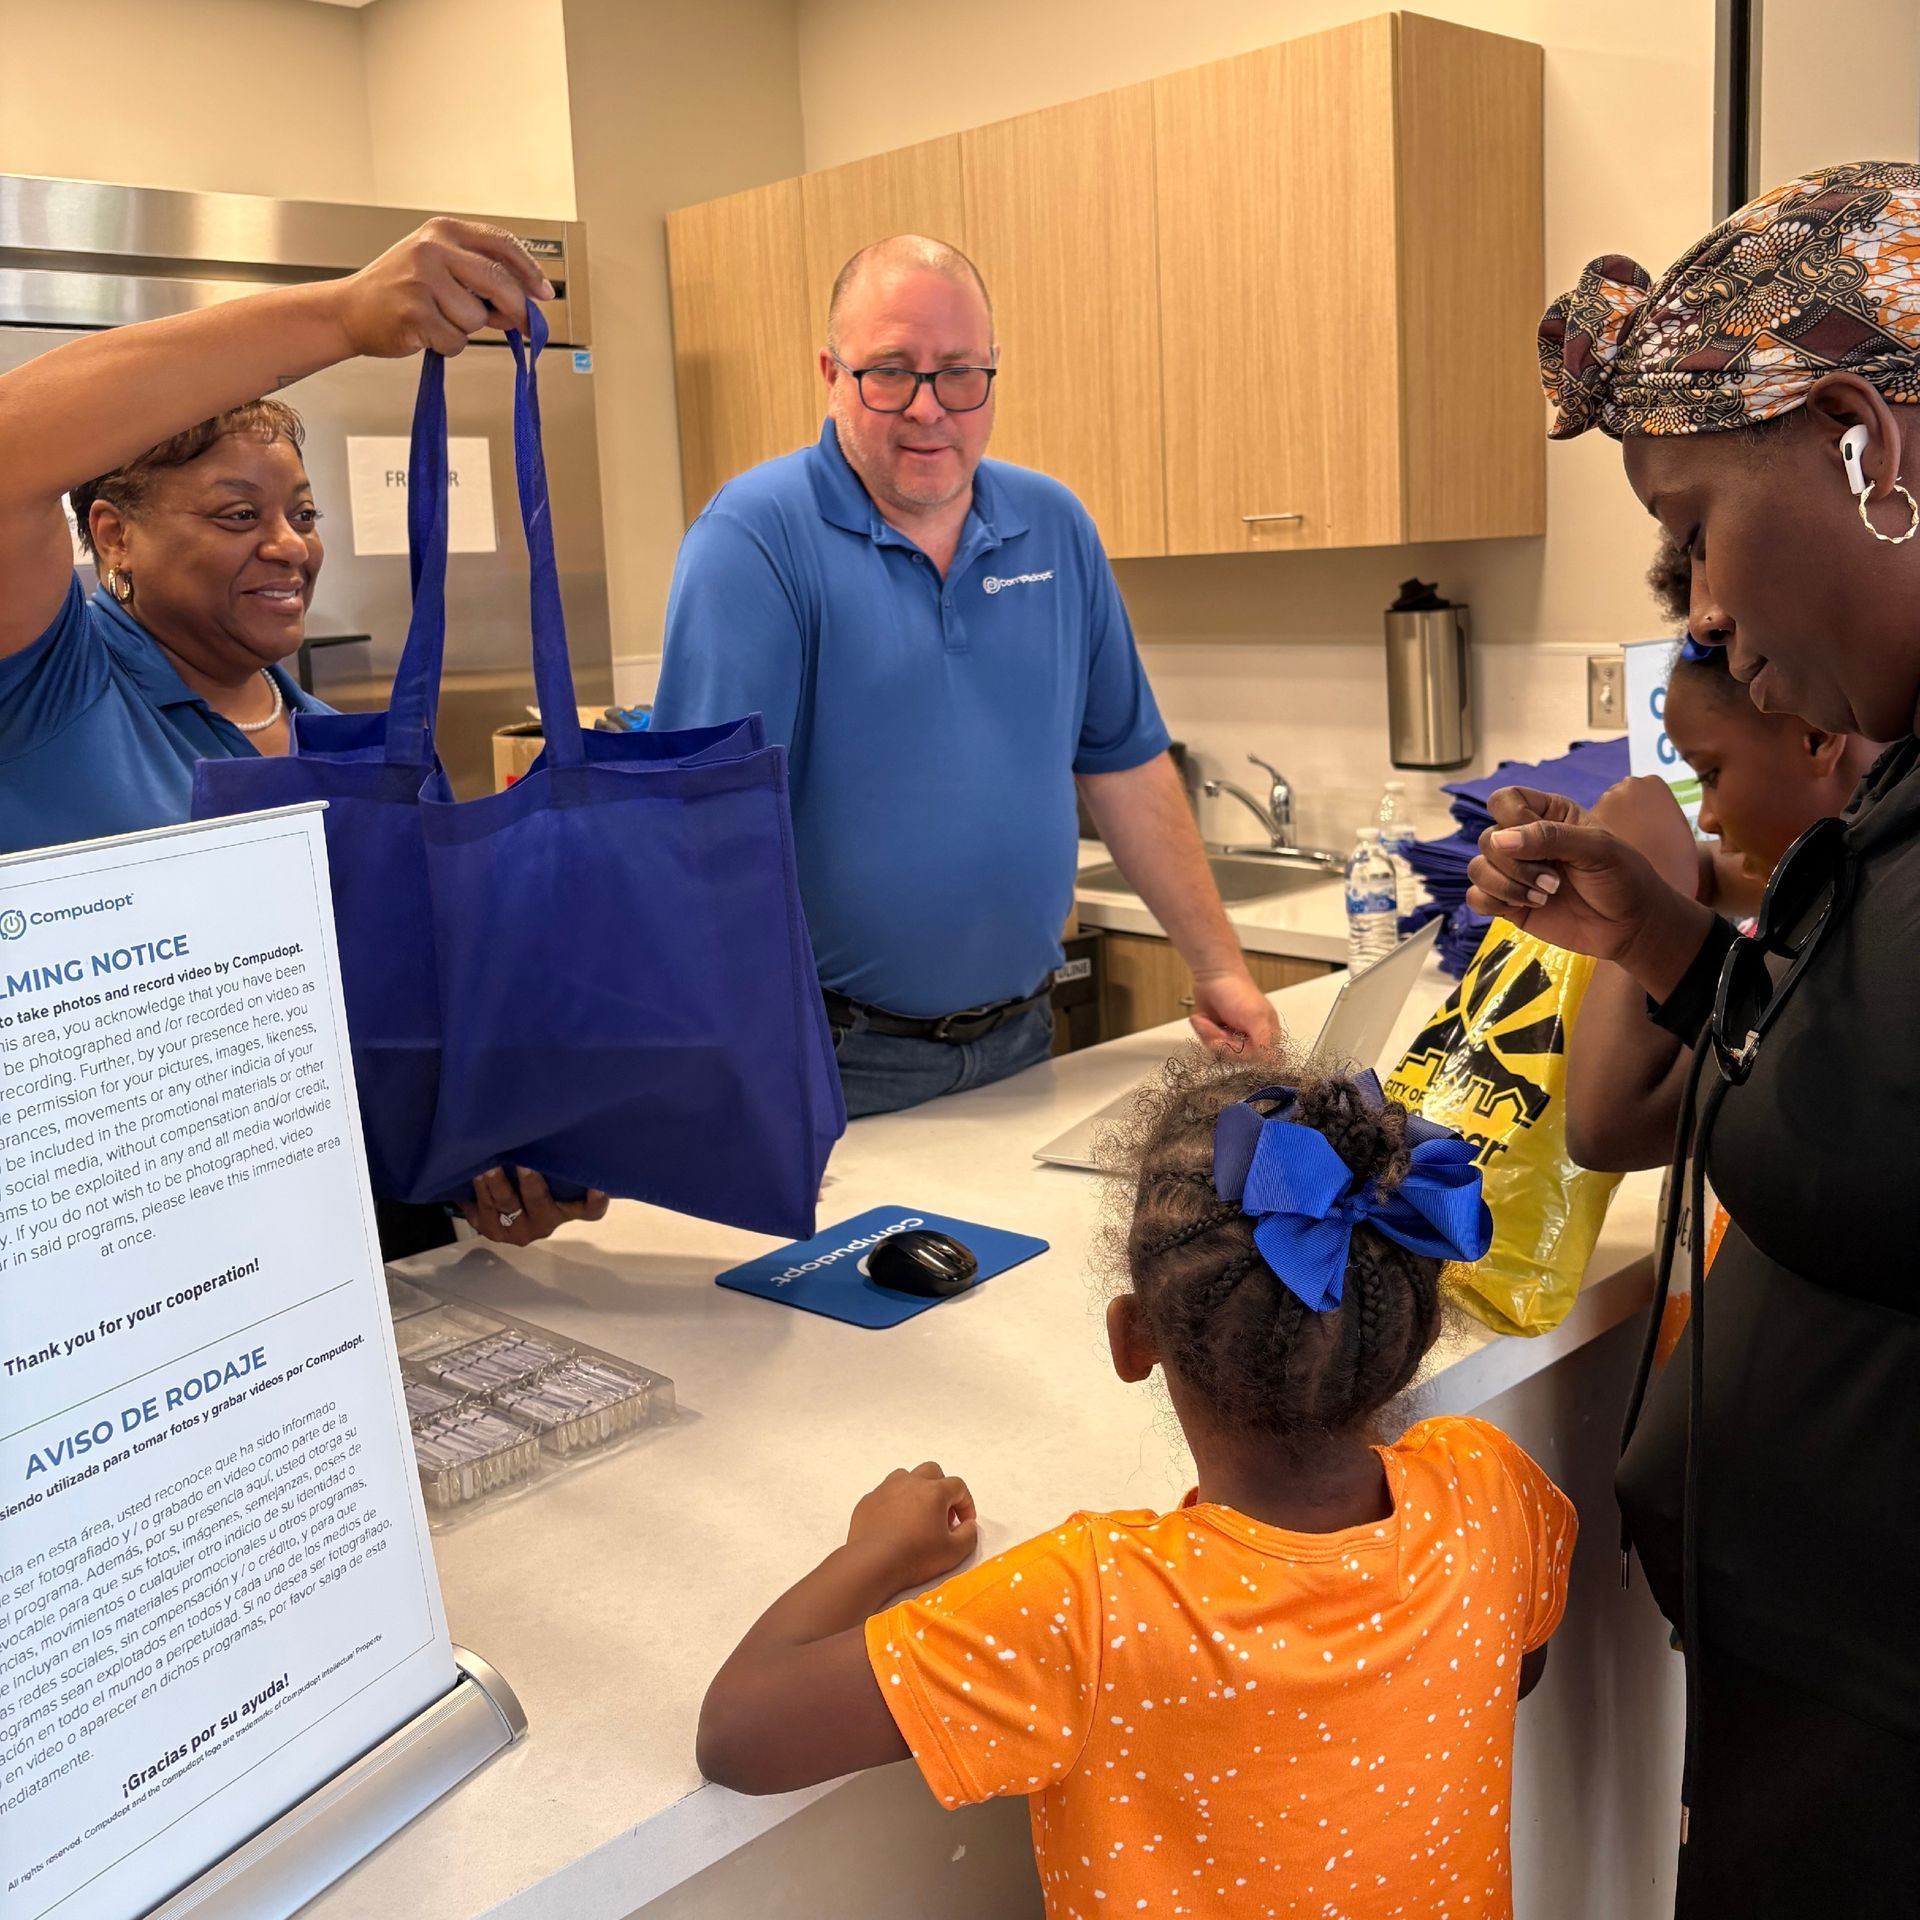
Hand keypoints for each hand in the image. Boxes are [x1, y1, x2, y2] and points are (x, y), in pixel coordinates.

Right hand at [330, 217, 552, 359]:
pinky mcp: (415, 312)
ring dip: (466, 329)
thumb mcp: (439, 269)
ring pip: (477, 317)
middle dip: (516, 308)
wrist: (350, 309)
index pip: (501, 244)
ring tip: (438, 319)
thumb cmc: (399, 290)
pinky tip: (427, 332)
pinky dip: (448, 345)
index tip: (544, 293)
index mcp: (443, 231)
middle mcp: (432, 248)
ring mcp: (422, 279)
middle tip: (521, 324)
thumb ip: (480, 282)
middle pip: (499, 281)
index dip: (530, 271)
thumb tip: (525, 307)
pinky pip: (456, 340)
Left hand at [461, 1166, 610, 1247]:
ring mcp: (515, 1229)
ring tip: (487, 1167)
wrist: (500, 1210)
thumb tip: (557, 1122)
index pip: (590, 1211)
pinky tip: (471, 1176)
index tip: (597, 1186)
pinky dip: (475, 1194)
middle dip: (530, 1185)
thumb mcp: (552, 1180)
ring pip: (505, 1206)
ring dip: (495, 1185)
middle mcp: (544, 1223)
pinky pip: (481, 1211)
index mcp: (567, 1210)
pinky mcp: (489, 1229)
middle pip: (539, 1204)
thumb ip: (557, 1164)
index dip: (595, 1201)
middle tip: (523, 1165)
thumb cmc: (533, 1184)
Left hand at [847, 1463, 977, 1590]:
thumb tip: (968, 1525)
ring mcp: (886, 1489)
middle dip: (942, 1490)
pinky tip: (894, 1525)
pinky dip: (894, 1503)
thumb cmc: (915, 1556)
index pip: (958, 1486)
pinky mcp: (868, 1501)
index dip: (966, 1504)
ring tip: (918, 1516)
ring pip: (906, 1477)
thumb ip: (969, 1535)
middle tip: (943, 1515)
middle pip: (932, 1472)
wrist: (873, 1563)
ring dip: (916, 1491)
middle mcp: (910, 1482)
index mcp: (934, 1491)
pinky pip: (885, 1494)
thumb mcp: (954, 1552)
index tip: (964, 1523)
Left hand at [1188, 965, 1280, 1054]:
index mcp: (1268, 1035)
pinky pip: (1208, 1044)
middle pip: (1235, 1057)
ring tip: (1208, 1020)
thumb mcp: (1254, 1017)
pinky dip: (1202, 1031)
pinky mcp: (1218, 1034)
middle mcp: (1252, 1038)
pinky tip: (1204, 1019)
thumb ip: (1263, 1042)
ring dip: (1208, 1034)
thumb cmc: (1236, 990)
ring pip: (1219, 1052)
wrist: (1212, 975)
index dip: (1239, 1052)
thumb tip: (1271, 1062)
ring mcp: (1234, 1037)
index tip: (1228, 1041)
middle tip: (1216, 1026)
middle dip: (1220, 1040)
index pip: (1256, 1060)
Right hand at [1467, 786, 1711, 995]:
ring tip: (1543, 898)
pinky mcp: (1508, 903)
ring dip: (1506, 886)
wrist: (1631, 927)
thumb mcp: (1597, 848)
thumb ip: (1550, 837)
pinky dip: (1494, 903)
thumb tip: (1499, 840)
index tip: (1536, 842)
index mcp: (1547, 816)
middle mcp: (1525, 841)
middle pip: (1487, 838)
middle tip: (1553, 882)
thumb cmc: (1623, 878)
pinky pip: (1476, 898)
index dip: (1511, 818)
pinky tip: (1526, 907)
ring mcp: (1514, 873)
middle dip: (1516, 864)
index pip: (1504, 801)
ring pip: (1477, 869)